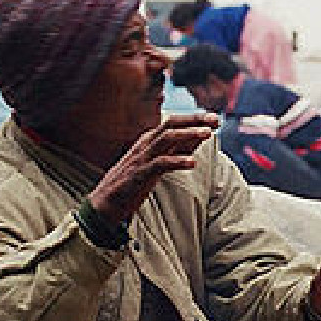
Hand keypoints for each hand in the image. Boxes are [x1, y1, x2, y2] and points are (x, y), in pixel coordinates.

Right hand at [90, 112, 220, 224]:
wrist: (106, 202)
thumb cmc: (134, 182)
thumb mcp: (158, 162)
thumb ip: (176, 149)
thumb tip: (198, 137)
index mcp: (149, 140)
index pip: (173, 123)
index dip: (194, 119)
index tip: (214, 118)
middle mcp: (145, 144)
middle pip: (170, 124)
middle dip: (193, 120)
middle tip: (214, 119)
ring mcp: (142, 158)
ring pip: (166, 139)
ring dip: (188, 134)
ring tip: (208, 134)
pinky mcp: (140, 174)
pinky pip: (160, 163)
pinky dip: (177, 161)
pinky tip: (193, 163)